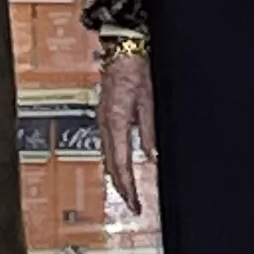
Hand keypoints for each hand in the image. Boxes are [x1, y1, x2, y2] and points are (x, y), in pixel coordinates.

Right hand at [95, 44, 155, 218]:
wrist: (123, 49)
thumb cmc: (136, 69)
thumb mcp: (150, 101)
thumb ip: (148, 131)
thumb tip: (151, 156)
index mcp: (116, 122)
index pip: (121, 165)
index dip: (128, 188)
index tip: (135, 204)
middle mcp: (105, 124)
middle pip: (111, 165)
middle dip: (121, 188)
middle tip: (133, 205)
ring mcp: (102, 120)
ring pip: (107, 157)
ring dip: (117, 176)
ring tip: (129, 192)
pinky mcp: (104, 115)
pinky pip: (108, 145)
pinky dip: (114, 161)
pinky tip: (121, 167)